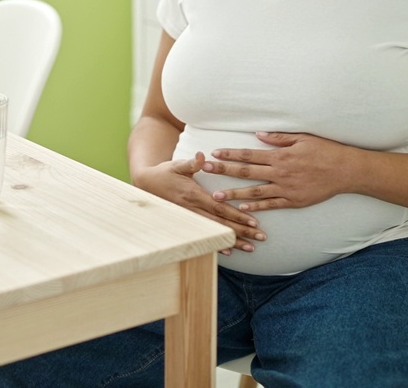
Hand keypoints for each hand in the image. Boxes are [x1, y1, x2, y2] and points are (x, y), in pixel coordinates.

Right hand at [134, 151, 265, 254]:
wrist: (146, 185)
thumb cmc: (165, 173)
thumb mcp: (177, 165)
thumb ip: (191, 163)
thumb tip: (202, 156)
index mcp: (193, 195)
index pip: (220, 207)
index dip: (237, 216)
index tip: (253, 222)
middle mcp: (192, 209)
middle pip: (221, 223)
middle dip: (242, 231)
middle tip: (260, 238)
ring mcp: (190, 219)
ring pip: (215, 232)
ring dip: (234, 241)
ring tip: (251, 248)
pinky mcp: (187, 224)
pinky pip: (204, 236)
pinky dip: (216, 244)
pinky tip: (229, 251)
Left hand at [203, 132, 355, 211]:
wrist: (345, 171)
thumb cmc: (325, 150)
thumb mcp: (303, 138)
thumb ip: (279, 138)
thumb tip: (258, 135)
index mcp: (280, 156)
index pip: (249, 154)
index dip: (230, 154)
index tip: (214, 153)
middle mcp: (280, 172)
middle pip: (246, 171)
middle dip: (224, 170)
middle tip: (207, 170)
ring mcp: (286, 188)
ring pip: (255, 191)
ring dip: (235, 193)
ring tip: (217, 196)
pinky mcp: (294, 201)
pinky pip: (271, 204)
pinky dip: (257, 206)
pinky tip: (242, 208)